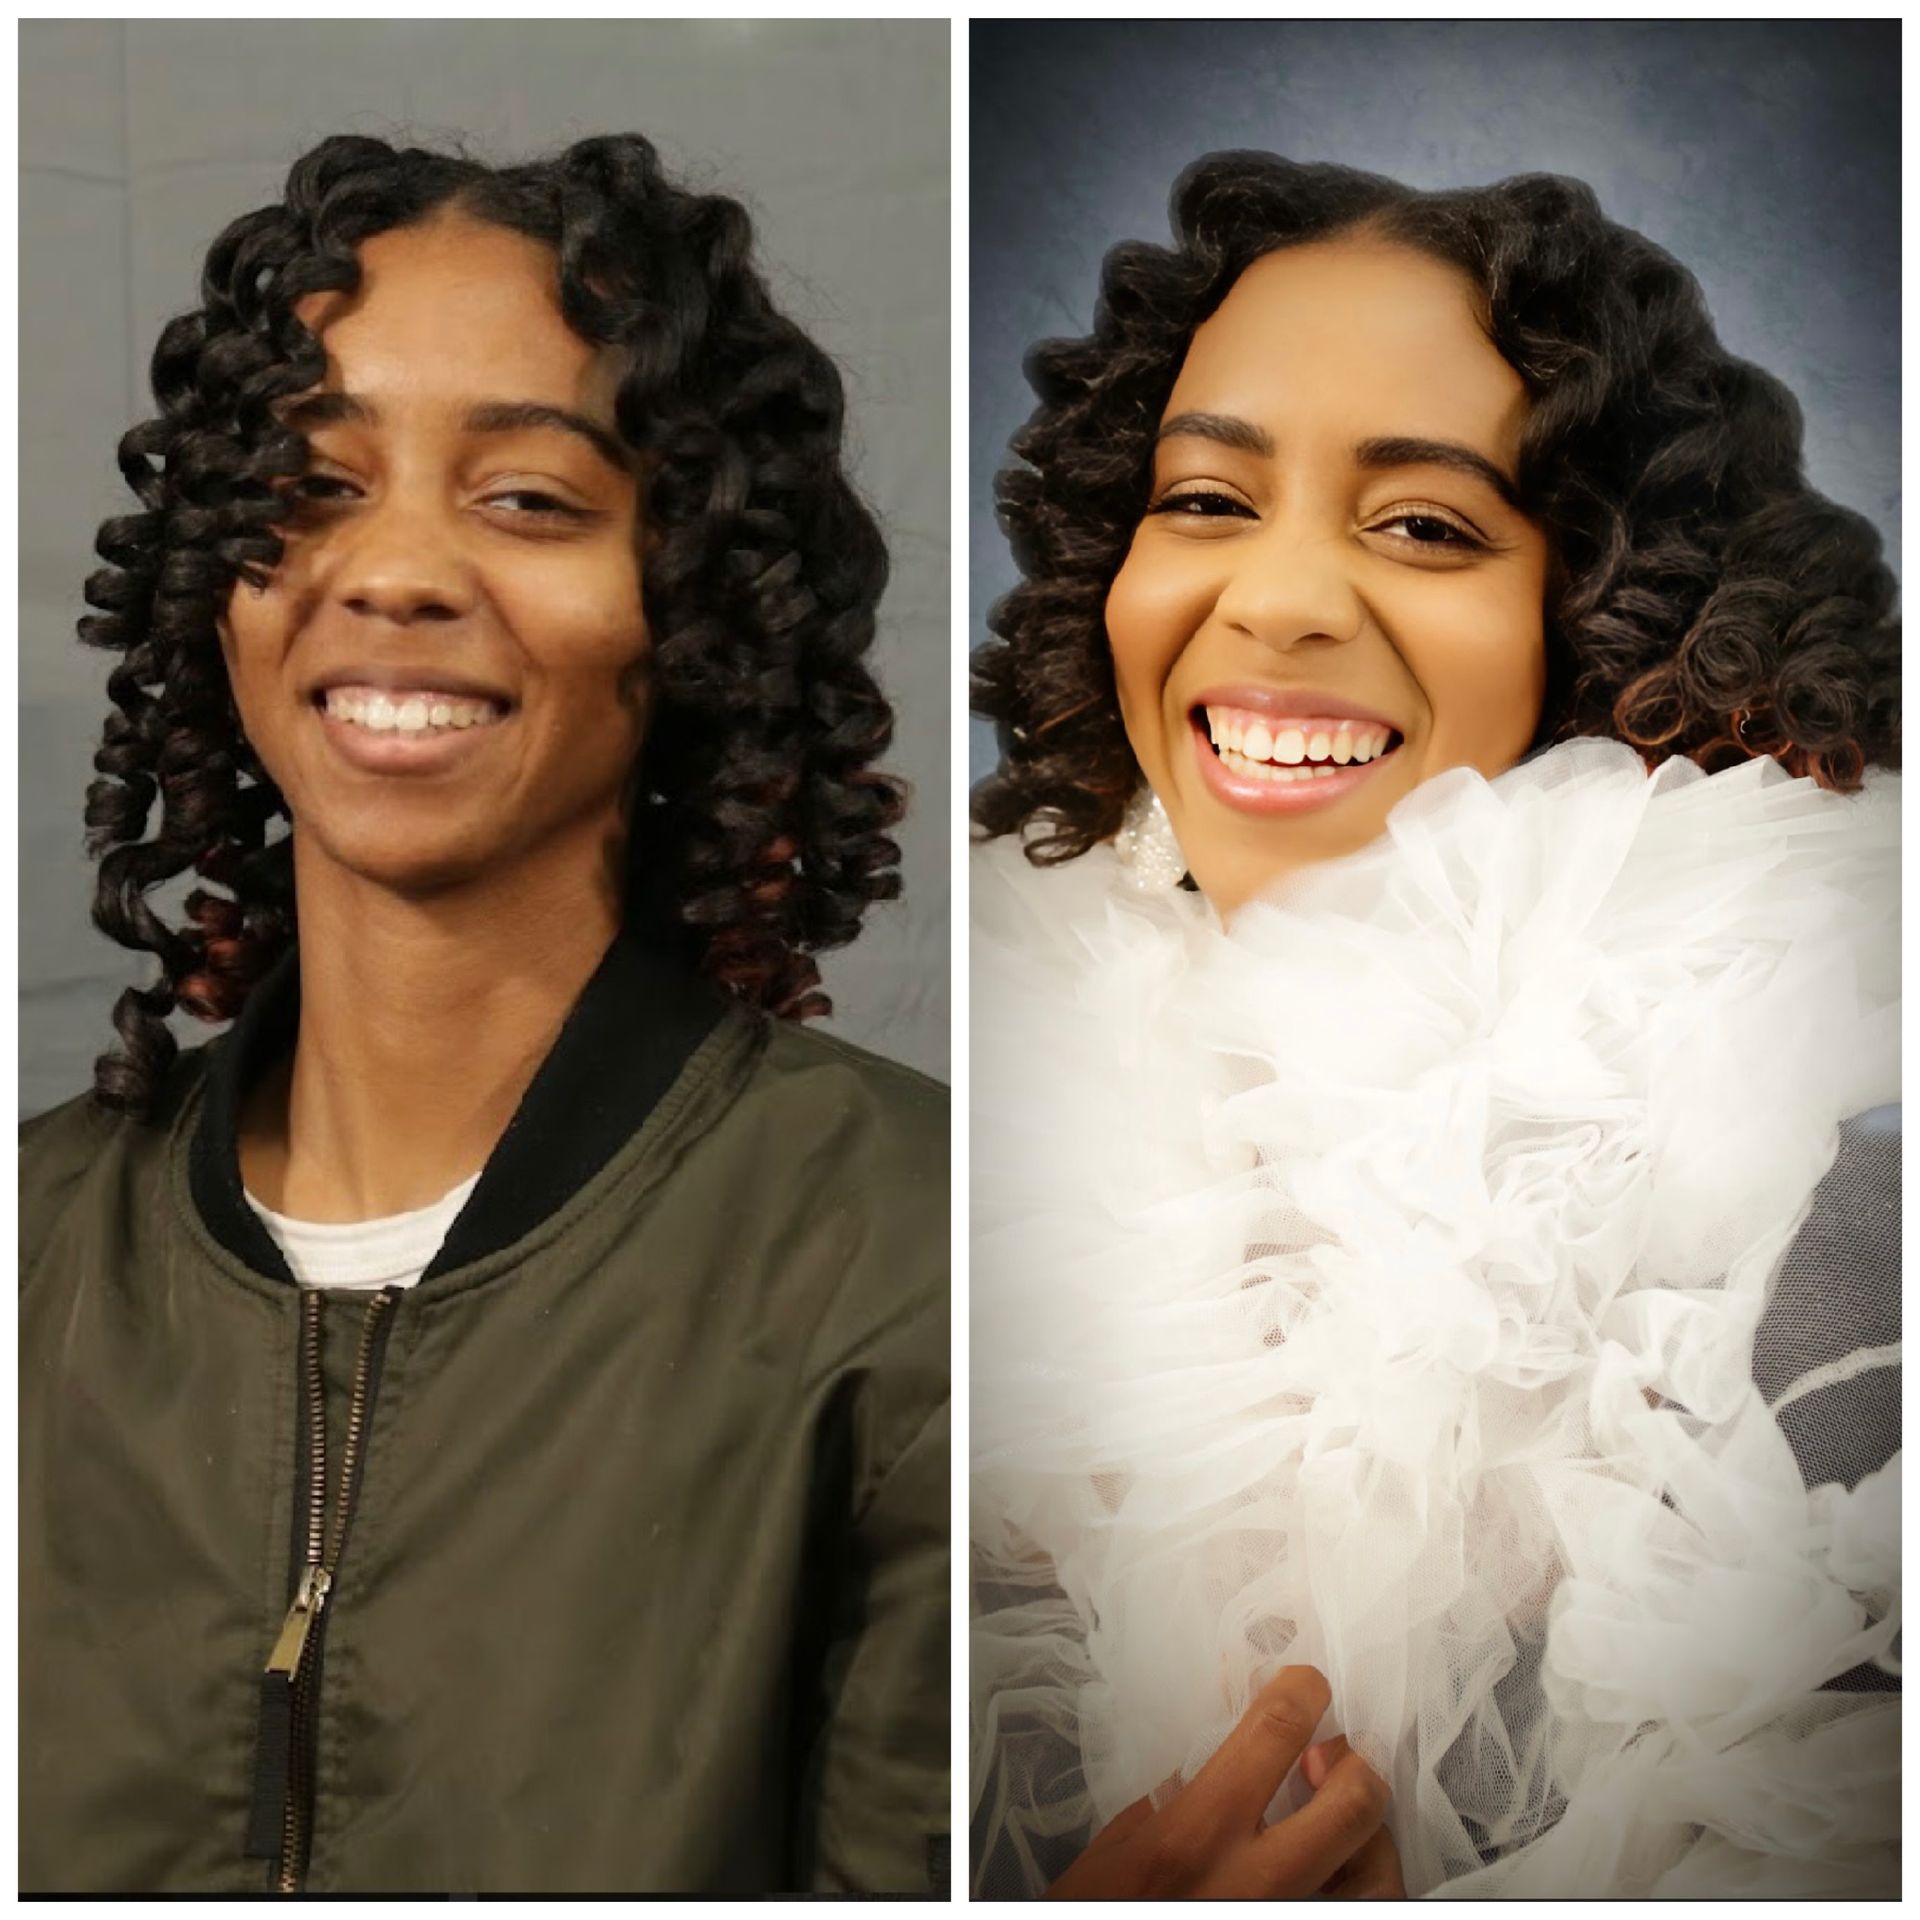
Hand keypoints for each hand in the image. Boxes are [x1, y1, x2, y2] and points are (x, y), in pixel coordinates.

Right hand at [1046, 1666, 1402, 1899]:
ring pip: (1379, 1872)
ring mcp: (1286, 1918)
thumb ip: (1181, 1780)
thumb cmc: (1103, 1906)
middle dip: (1355, 1761)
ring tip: (1342, 1813)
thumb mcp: (1122, 1839)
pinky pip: (1367, 1908)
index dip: (1303, 1689)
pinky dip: (1366, 1880)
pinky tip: (1343, 1865)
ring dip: (1371, 1830)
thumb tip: (1226, 1707)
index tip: (1304, 1682)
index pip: (1275, 1733)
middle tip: (1331, 1753)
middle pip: (1353, 1802)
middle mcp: (1253, 1883)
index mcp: (1195, 1835)